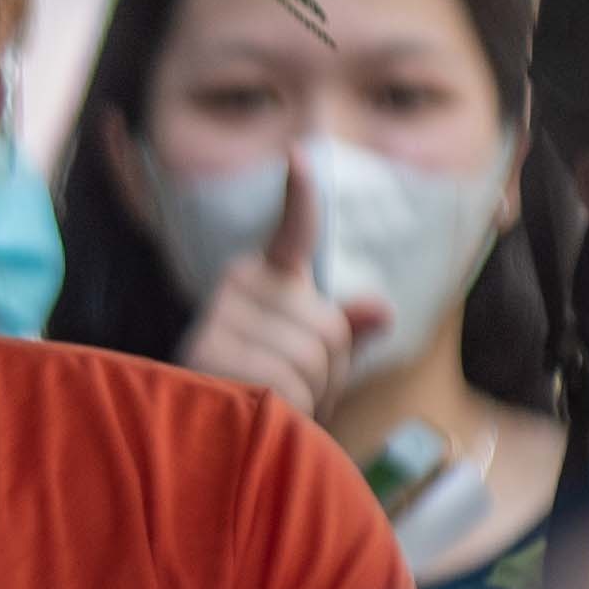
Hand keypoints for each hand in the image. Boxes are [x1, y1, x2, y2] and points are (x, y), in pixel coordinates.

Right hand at [178, 147, 388, 419]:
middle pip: (328, 324)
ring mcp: (219, 318)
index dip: (300, 197)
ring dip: (308, 394)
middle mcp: (236, 285)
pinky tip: (256, 409)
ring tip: (271, 402)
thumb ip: (345, 333)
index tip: (301, 153)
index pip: (292, 235)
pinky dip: (285, 408)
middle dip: (328, 370)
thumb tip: (383, 310)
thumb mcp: (312, 361)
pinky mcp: (207, 352)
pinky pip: (285, 380)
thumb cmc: (262, 391)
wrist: (206, 436)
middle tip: (291, 390)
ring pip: (312, 354)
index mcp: (261, 277)